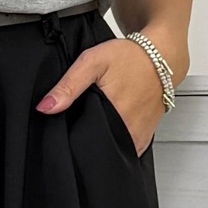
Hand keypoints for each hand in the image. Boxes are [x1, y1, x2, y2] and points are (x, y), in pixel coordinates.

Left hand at [36, 36, 164, 155]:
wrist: (161, 56)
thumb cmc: (130, 57)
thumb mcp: (93, 62)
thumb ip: (68, 85)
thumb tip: (45, 108)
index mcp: (114, 116)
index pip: (84, 143)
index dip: (72, 137)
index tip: (66, 129)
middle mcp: (128, 130)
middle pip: (97, 148)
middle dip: (85, 140)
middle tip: (80, 123)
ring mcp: (138, 136)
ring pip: (111, 150)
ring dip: (100, 142)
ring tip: (94, 125)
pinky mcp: (145, 137)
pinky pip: (125, 149)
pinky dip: (115, 142)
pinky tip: (109, 128)